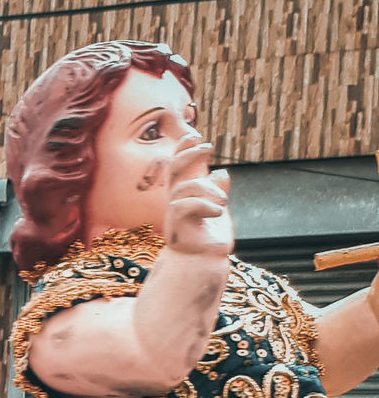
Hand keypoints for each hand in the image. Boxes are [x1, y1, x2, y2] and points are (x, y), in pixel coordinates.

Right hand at [163, 134, 232, 257]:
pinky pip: (185, 206)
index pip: (178, 165)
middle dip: (189, 154)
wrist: (203, 264)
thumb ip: (219, 191)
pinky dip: (205, 206)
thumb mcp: (218, 208)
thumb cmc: (209, 238)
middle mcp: (176, 201)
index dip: (183, 147)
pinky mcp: (177, 227)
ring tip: (223, 203)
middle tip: (209, 146)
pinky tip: (219, 213)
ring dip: (207, 190)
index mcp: (184, 194)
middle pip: (174, 168)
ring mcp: (174, 214)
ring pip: (184, 187)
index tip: (195, 134)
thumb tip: (221, 172)